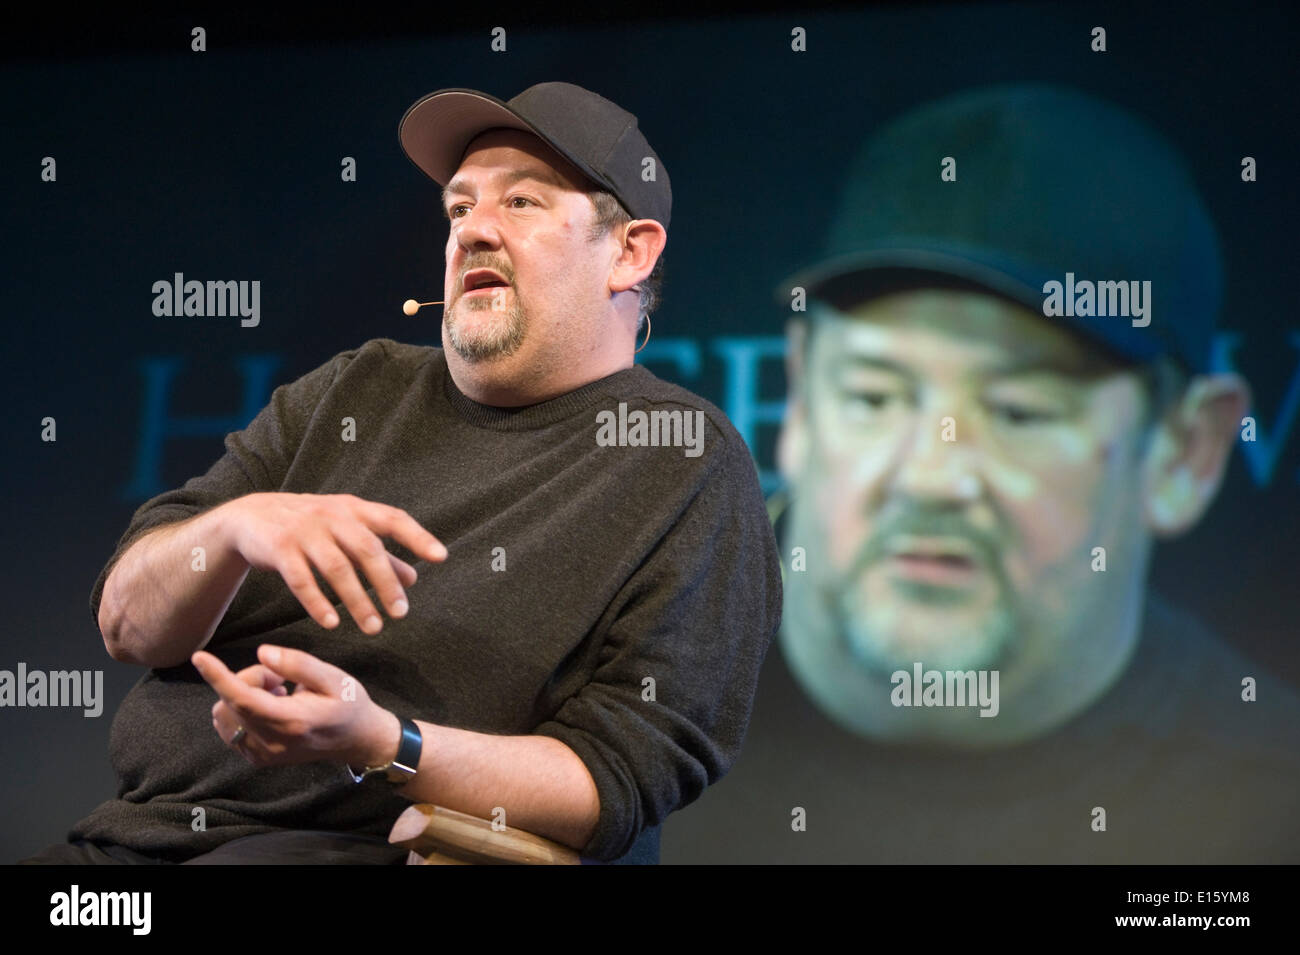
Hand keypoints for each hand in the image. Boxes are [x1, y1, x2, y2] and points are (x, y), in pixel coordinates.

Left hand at [195, 644, 399, 768]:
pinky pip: (229, 728)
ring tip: (277, 693)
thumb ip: (298, 664)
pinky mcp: (257, 759)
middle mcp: (271, 743)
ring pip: (225, 716)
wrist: (357, 741)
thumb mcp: (334, 677)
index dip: (218, 677)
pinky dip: (241, 711)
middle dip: (248, 680)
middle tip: (281, 678)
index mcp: (291, 721)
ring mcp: (261, 755)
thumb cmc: (349, 705)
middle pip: (231, 702)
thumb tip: (262, 653)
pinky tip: (269, 707)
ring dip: (242, 696)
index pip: (243, 699)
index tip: (199, 657)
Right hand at [220, 492, 447, 634]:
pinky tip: (332, 623)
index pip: (393, 518)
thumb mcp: (345, 532)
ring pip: (337, 567)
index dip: (418, 537)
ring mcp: (304, 530)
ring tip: (373, 627)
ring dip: (357, 600)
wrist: (251, 516)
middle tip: (401, 614)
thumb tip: (414, 579)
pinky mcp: (279, 548)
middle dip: (386, 583)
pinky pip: (301, 579)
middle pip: (367, 549)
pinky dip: (317, 602)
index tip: (441, 557)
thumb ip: (380, 554)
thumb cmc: (310, 526)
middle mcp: (332, 515)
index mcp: (354, 509)